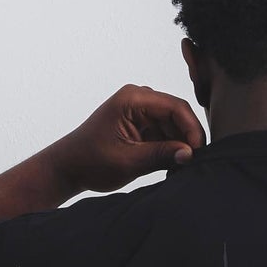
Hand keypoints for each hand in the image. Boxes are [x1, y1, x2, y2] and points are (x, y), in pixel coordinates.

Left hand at [55, 84, 205, 194]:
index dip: (192, 129)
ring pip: (173, 124)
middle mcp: (138, 99)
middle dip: (187, 137)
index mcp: (132, 99)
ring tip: (181, 167)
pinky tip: (171, 164)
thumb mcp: (128, 161)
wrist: (68, 167)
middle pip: (177, 114)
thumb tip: (190, 154)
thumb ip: (161, 155)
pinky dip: (170, 147)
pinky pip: (164, 132)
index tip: (198, 152)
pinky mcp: (140, 124)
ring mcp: (139, 111)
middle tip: (193, 163)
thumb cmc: (90, 161)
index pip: (175, 107)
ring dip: (179, 144)